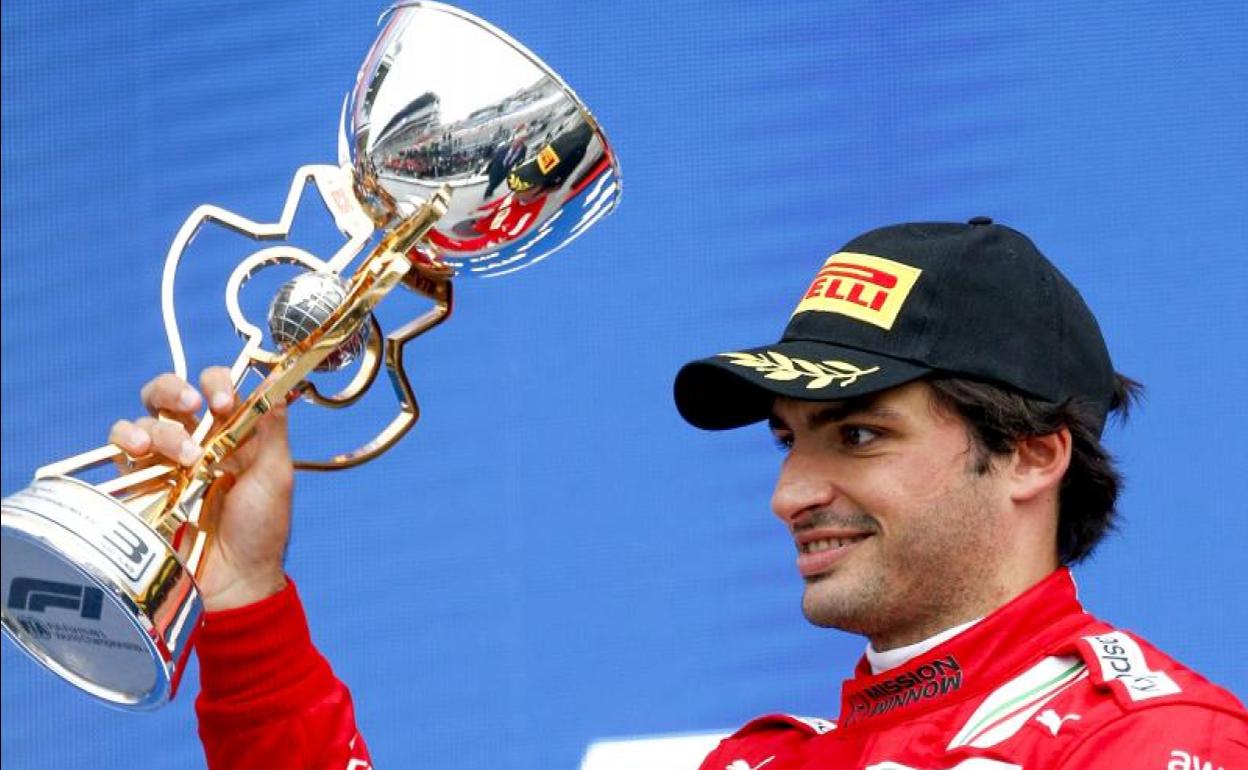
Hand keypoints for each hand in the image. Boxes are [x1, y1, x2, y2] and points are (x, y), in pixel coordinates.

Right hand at [109, 367, 292, 611]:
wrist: (232, 581)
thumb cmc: (260, 531)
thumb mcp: (276, 476)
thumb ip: (272, 430)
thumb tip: (272, 384)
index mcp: (232, 434)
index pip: (216, 388)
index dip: (217, 384)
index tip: (224, 403)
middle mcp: (197, 440)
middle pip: (170, 393)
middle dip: (175, 390)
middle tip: (193, 406)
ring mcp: (165, 462)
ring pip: (146, 419)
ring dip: (162, 428)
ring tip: (184, 457)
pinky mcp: (139, 483)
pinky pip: (121, 449)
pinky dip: (126, 440)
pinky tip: (140, 452)